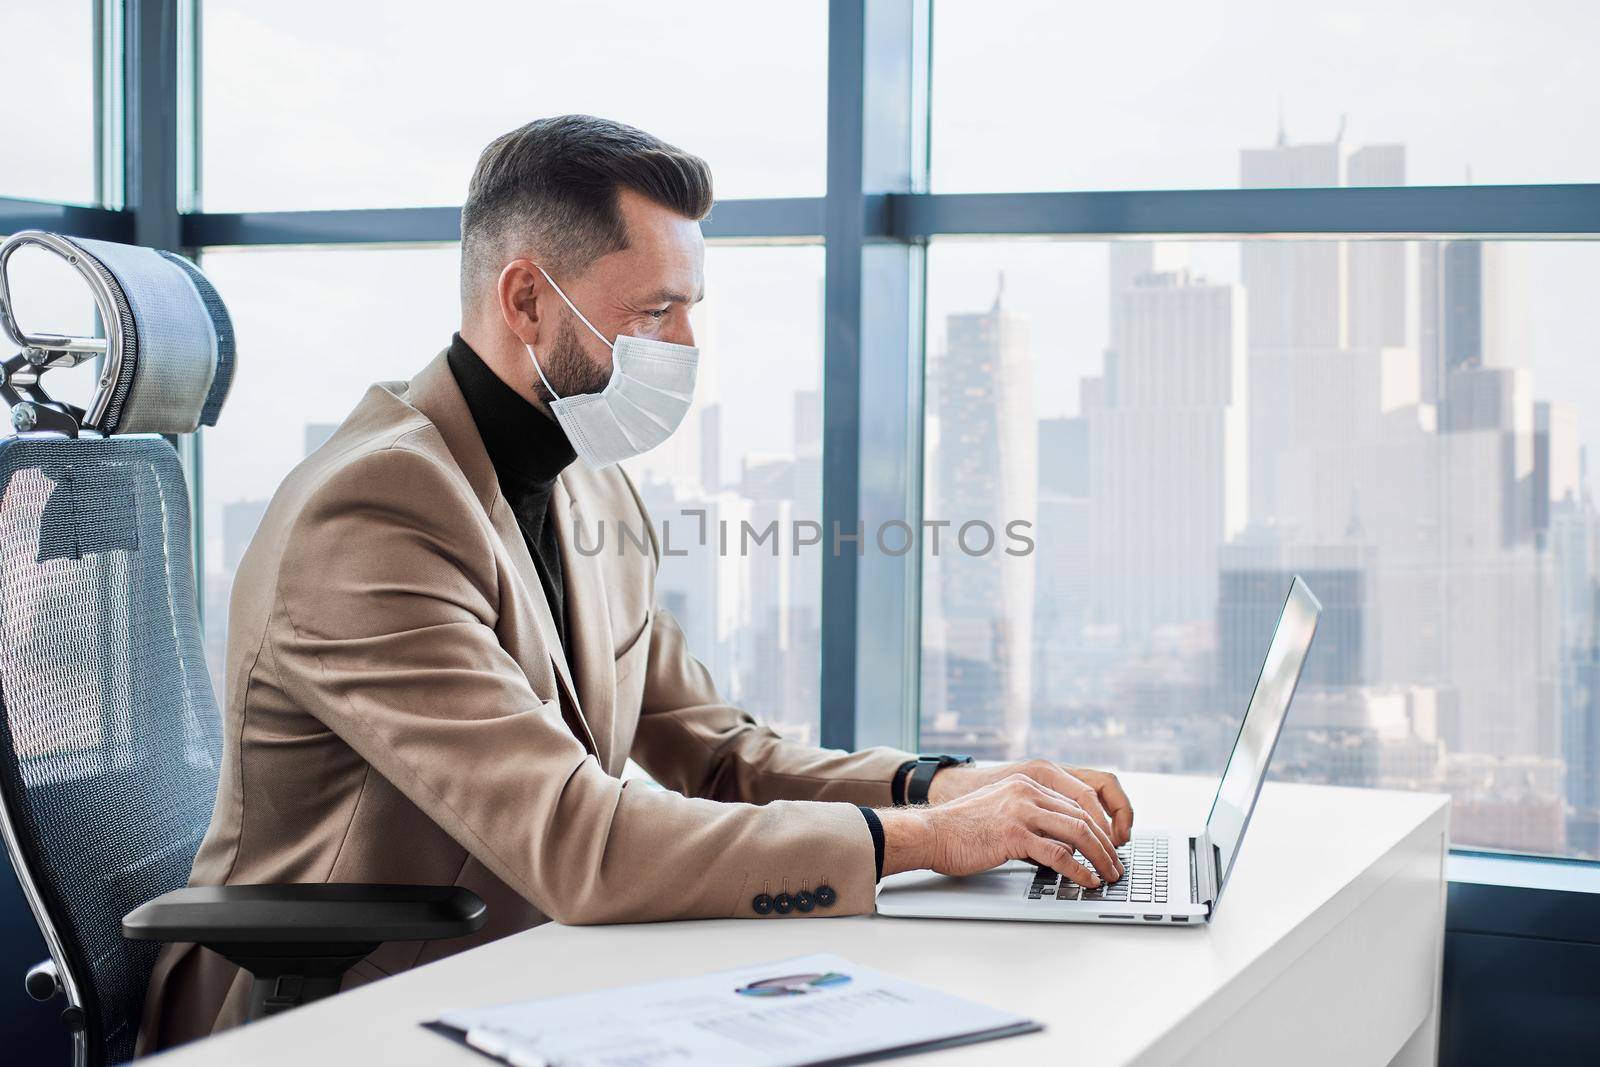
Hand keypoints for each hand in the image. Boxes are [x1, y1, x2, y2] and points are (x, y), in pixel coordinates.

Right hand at [879, 773, 1124, 886]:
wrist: (930, 833)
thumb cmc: (960, 829)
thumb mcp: (1000, 811)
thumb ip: (1030, 820)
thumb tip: (1061, 845)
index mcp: (1026, 784)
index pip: (1076, 802)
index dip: (1099, 827)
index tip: (1108, 847)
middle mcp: (1027, 792)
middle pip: (1083, 816)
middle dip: (1106, 845)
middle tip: (1116, 865)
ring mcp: (1021, 811)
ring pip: (1078, 832)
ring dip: (1101, 857)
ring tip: (1110, 875)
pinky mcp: (1014, 834)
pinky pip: (1059, 854)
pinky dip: (1079, 870)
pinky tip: (1087, 880)